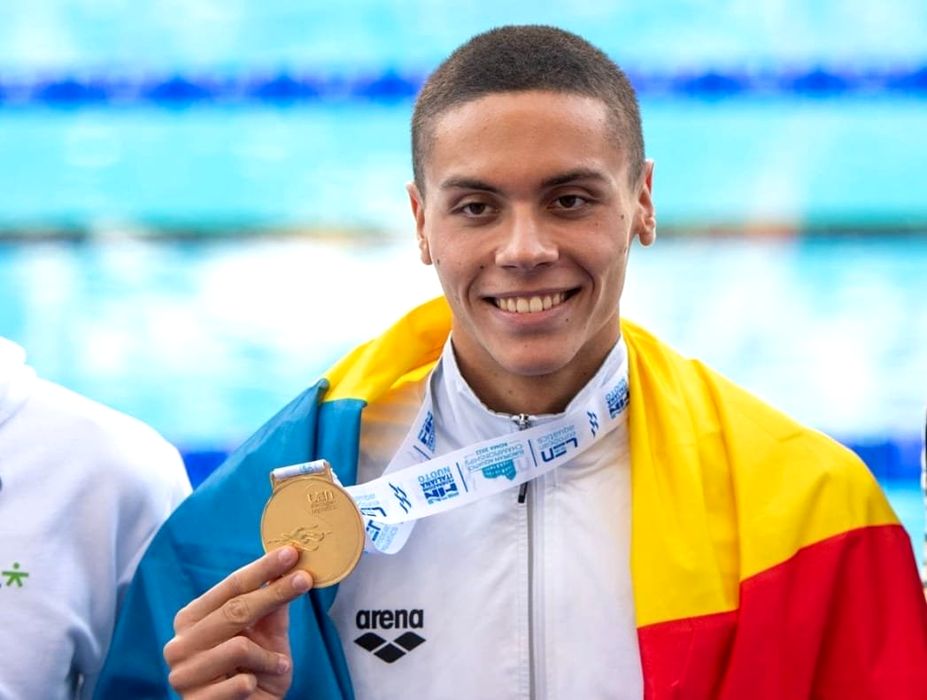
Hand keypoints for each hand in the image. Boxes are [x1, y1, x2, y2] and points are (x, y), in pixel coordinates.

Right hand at [163, 546, 311, 698]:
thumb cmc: (254, 673)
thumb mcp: (267, 636)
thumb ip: (272, 605)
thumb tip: (289, 567)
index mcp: (193, 619)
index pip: (231, 586)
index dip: (262, 569)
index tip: (291, 553)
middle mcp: (180, 643)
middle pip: (234, 609)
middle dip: (274, 593)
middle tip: (304, 580)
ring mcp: (183, 674)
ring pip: (239, 647)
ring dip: (269, 656)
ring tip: (276, 664)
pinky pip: (240, 682)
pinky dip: (258, 680)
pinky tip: (256, 685)